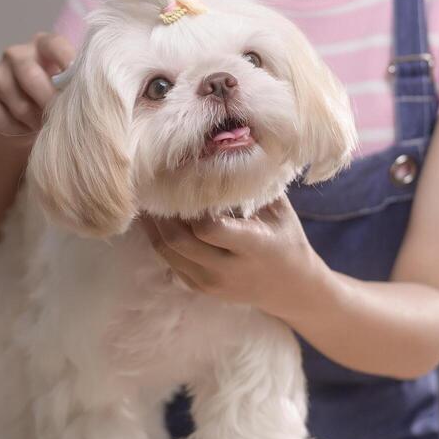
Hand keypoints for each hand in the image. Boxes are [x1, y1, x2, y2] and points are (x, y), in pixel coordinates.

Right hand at [0, 31, 74, 139]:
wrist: (30, 119)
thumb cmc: (57, 95)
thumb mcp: (69, 84)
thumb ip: (76, 81)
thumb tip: (89, 92)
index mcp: (43, 43)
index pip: (55, 45)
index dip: (68, 62)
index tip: (77, 84)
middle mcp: (16, 54)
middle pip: (30, 75)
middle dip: (49, 101)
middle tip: (60, 116)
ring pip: (18, 103)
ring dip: (35, 120)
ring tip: (45, 123)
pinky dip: (15, 130)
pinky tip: (24, 128)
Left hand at [141, 194, 327, 319]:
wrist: (290, 288)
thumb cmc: (286, 239)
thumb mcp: (279, 211)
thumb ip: (252, 186)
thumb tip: (224, 149)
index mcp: (254, 247)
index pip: (209, 228)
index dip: (190, 205)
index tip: (181, 179)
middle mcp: (229, 269)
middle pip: (179, 241)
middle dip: (160, 213)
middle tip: (151, 185)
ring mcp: (212, 283)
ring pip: (168, 253)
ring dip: (153, 226)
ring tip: (147, 199)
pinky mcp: (200, 289)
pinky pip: (170, 262)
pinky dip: (159, 240)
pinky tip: (155, 220)